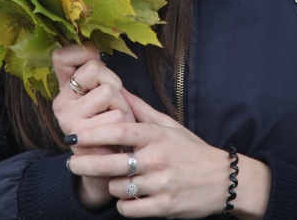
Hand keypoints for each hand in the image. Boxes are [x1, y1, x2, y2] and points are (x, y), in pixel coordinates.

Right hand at [52, 44, 134, 209]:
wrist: (108, 170)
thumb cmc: (111, 127)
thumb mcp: (103, 98)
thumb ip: (98, 75)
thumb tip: (95, 51)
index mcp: (64, 90)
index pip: (62, 55)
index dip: (82, 53)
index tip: (95, 61)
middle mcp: (60, 103)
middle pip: (95, 70)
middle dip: (115, 85)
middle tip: (113, 106)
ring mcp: (68, 120)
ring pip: (109, 92)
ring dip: (123, 108)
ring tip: (116, 125)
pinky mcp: (81, 138)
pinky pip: (117, 117)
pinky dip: (126, 126)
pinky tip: (117, 139)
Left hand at [68, 89, 270, 219]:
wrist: (224, 180)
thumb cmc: (192, 151)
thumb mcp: (170, 125)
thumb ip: (141, 109)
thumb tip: (118, 89)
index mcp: (156, 136)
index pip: (118, 131)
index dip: (92, 134)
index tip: (72, 135)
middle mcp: (157, 159)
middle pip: (110, 163)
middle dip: (85, 164)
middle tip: (72, 163)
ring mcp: (161, 184)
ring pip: (117, 188)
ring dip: (112, 186)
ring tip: (116, 180)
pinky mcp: (164, 207)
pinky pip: (129, 209)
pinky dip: (124, 205)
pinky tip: (128, 198)